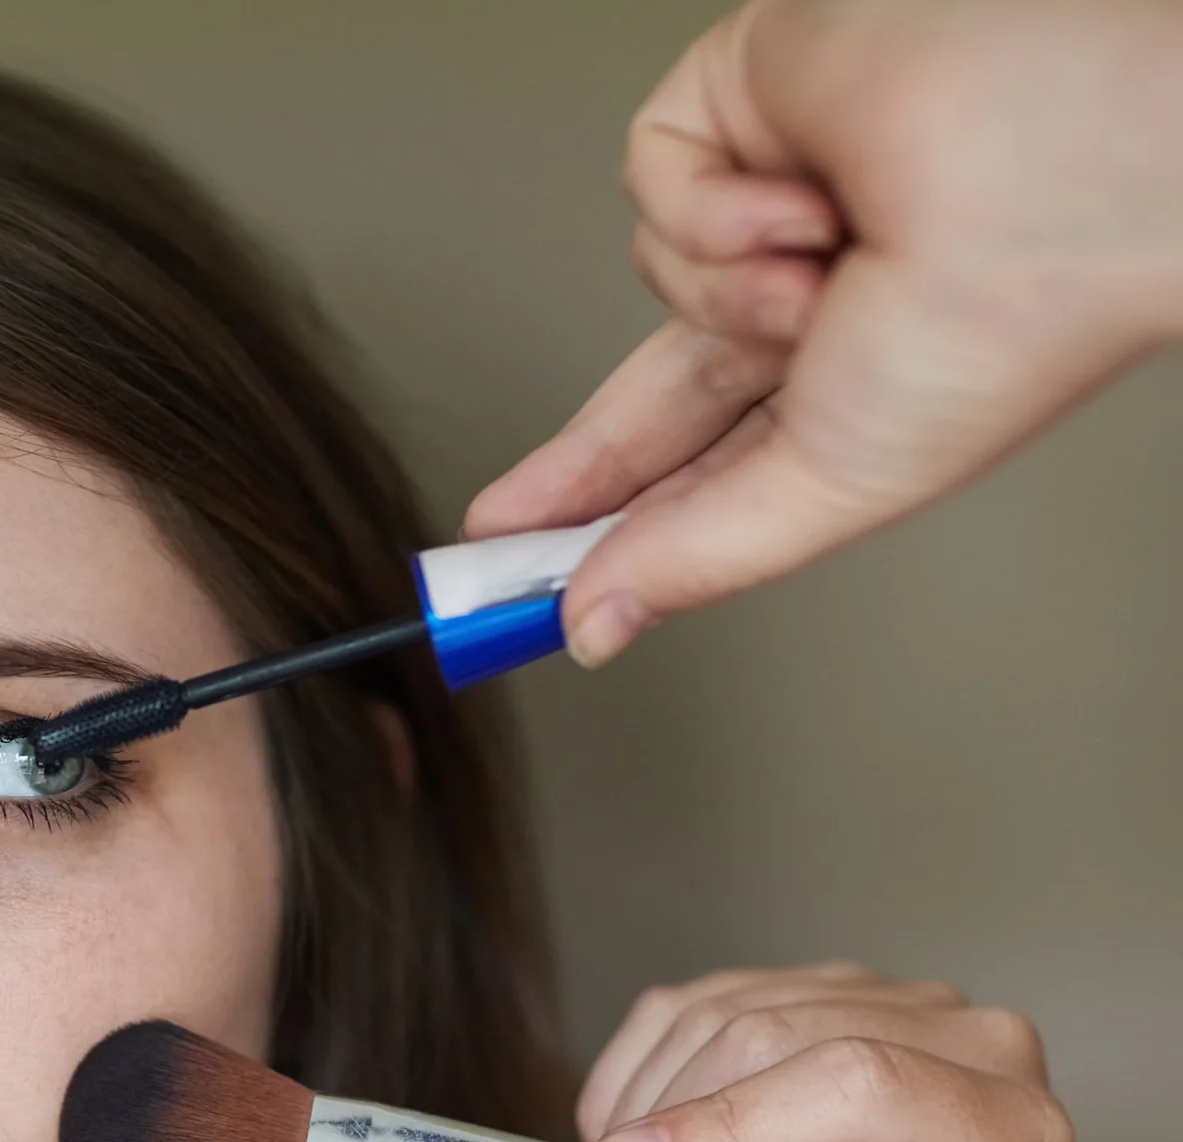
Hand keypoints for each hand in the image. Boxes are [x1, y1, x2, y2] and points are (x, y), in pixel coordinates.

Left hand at [466, 0, 1182, 665]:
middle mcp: (808, 287)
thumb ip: (696, 555)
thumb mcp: (828, 485)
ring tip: (828, 271)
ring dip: (727, 289)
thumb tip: (595, 622)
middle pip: (646, 389)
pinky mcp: (740, 101)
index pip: (693, 467)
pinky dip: (712, 203)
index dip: (606, 520)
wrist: (1060, 172)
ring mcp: (773, 194)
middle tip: (499, 531)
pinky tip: (802, 200)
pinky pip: (650, 175)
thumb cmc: (1011, 318)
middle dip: (580, 464)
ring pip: (653, 269)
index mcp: (847, 385)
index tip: (519, 579)